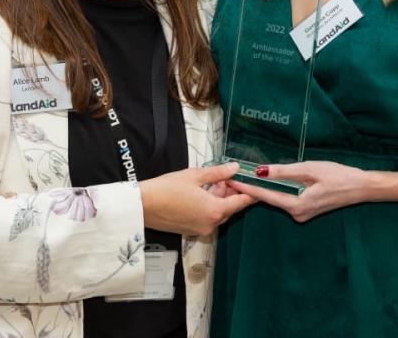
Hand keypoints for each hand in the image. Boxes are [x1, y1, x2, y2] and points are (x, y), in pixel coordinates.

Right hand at [139, 163, 254, 235]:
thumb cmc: (167, 188)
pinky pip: (208, 218)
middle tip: (232, 177)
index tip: (255, 182)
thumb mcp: (194, 176)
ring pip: (219, 213)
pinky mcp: (190, 230)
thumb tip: (235, 167)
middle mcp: (210, 223)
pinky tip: (204, 193)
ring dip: (221, 199)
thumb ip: (218, 173)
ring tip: (216, 182)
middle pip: (231, 209)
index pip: (241, 202)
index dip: (250, 191)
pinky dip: (210, 206)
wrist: (142, 206)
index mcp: (215, 210)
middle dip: (233, 193)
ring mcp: (200, 229)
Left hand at [227, 161, 397, 222]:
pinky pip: (287, 198)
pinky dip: (278, 190)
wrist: (361, 187)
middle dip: (252, 188)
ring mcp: (302, 214)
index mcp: (296, 205)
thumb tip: (261, 171)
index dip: (246, 187)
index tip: (230, 180)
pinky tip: (271, 180)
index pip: (264, 196)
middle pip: (269, 199)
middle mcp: (296, 213)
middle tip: (234, 176)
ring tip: (247, 176)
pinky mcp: (307, 210)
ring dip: (265, 188)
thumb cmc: (338, 176)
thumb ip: (284, 171)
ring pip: (278, 198)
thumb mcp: (310, 169)